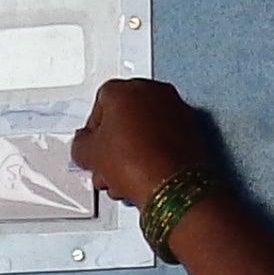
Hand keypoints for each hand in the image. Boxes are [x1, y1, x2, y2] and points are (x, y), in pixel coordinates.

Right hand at [69, 76, 226, 217]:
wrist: (172, 185)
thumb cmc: (136, 163)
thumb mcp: (89, 155)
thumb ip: (80, 144)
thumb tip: (84, 145)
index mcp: (124, 89)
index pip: (100, 104)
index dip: (94, 131)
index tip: (94, 146)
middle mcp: (153, 92)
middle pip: (125, 116)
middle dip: (115, 143)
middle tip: (109, 163)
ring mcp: (176, 108)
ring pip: (146, 128)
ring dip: (133, 150)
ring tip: (126, 175)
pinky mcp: (193, 128)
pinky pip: (166, 137)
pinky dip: (155, 152)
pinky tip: (146, 173)